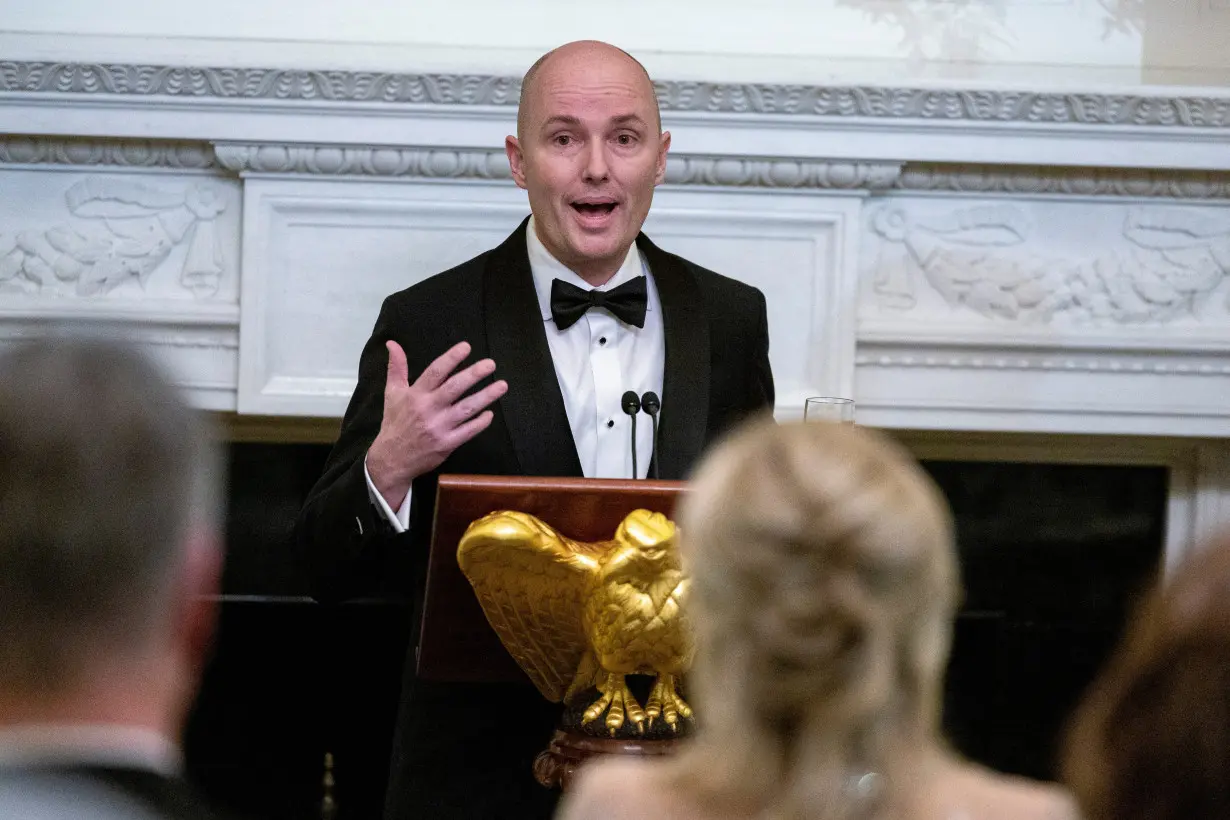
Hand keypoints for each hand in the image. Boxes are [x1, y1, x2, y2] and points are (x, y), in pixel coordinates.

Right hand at [367, 340, 507, 506]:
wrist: (392, 459)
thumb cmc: (394, 423)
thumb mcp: (392, 394)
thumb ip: (397, 368)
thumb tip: (392, 343)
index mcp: (415, 395)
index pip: (435, 372)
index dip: (451, 358)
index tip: (467, 347)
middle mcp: (428, 409)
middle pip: (454, 388)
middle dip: (474, 374)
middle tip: (491, 363)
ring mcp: (439, 428)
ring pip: (467, 408)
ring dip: (486, 396)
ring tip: (502, 385)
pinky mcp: (447, 444)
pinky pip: (468, 431)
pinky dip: (481, 422)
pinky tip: (490, 413)